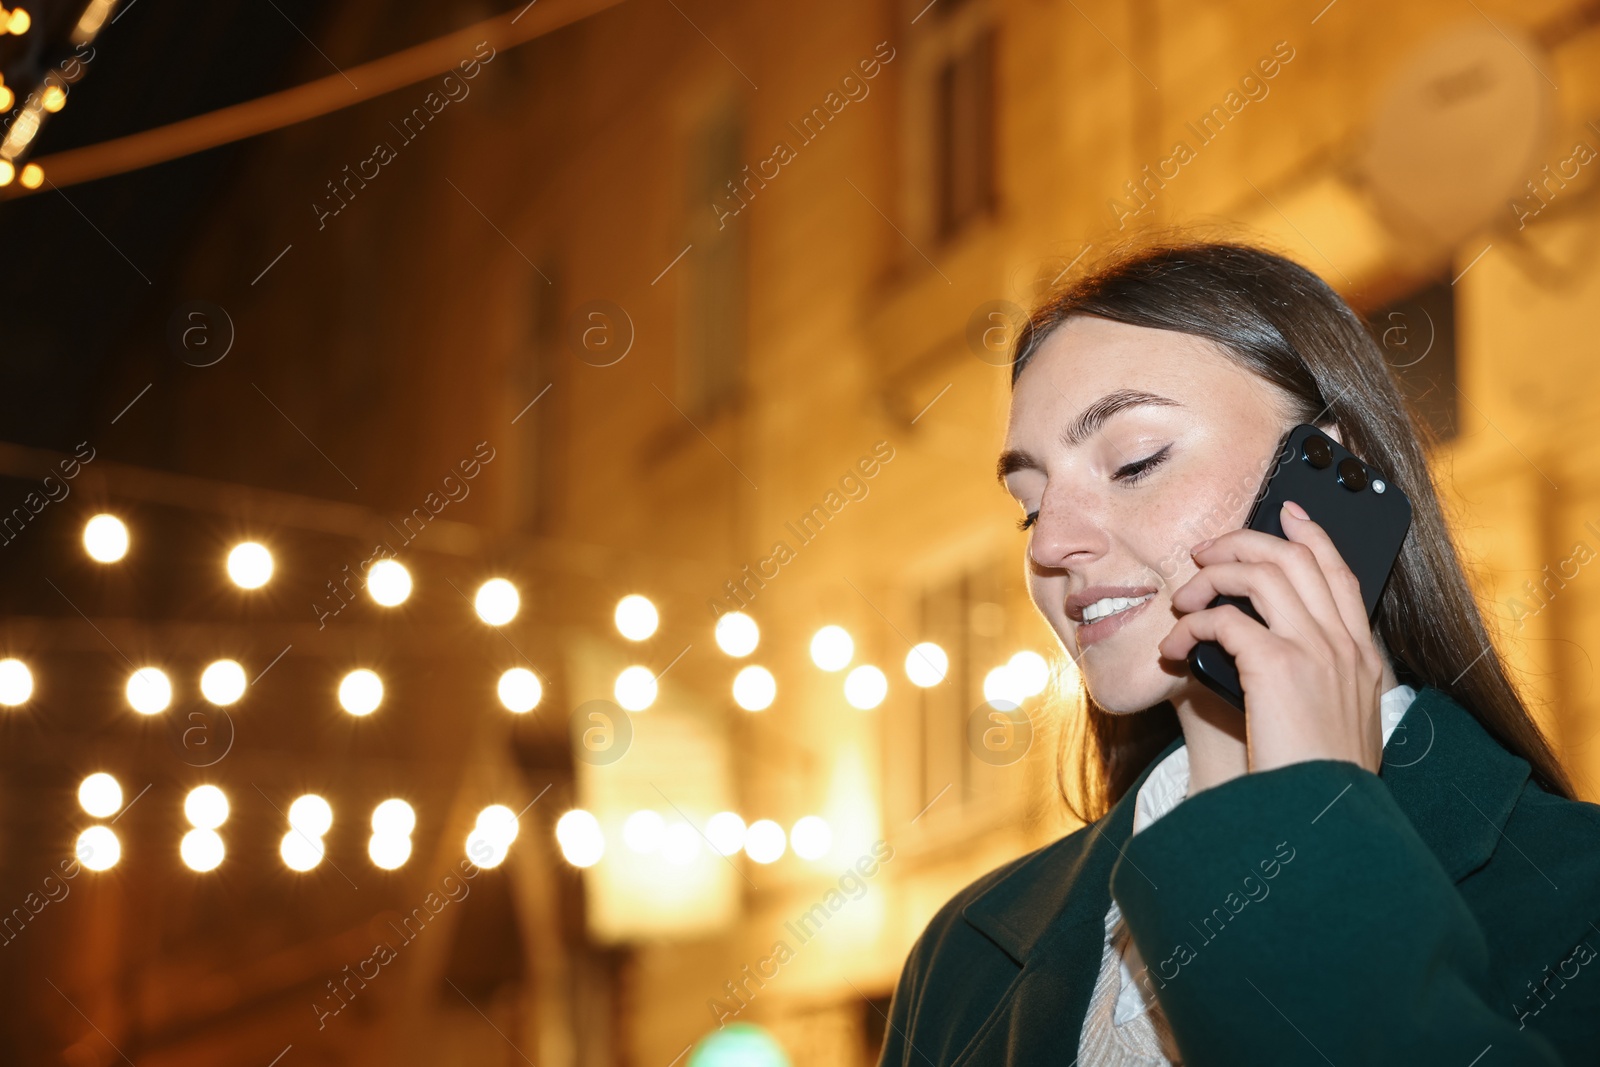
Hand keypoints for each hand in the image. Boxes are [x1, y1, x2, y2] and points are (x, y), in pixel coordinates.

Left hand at [1157, 499, 1384, 775]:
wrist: (1325, 820)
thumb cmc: (1316, 783)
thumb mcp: (1331, 724)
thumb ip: (1307, 681)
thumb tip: (1249, 651)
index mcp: (1362, 658)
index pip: (1341, 573)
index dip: (1313, 536)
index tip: (1287, 512)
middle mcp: (1345, 646)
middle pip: (1296, 558)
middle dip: (1244, 542)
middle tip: (1205, 551)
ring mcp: (1316, 652)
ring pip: (1261, 574)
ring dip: (1211, 576)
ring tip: (1183, 599)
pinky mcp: (1278, 665)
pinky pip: (1223, 618)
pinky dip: (1190, 626)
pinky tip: (1173, 650)